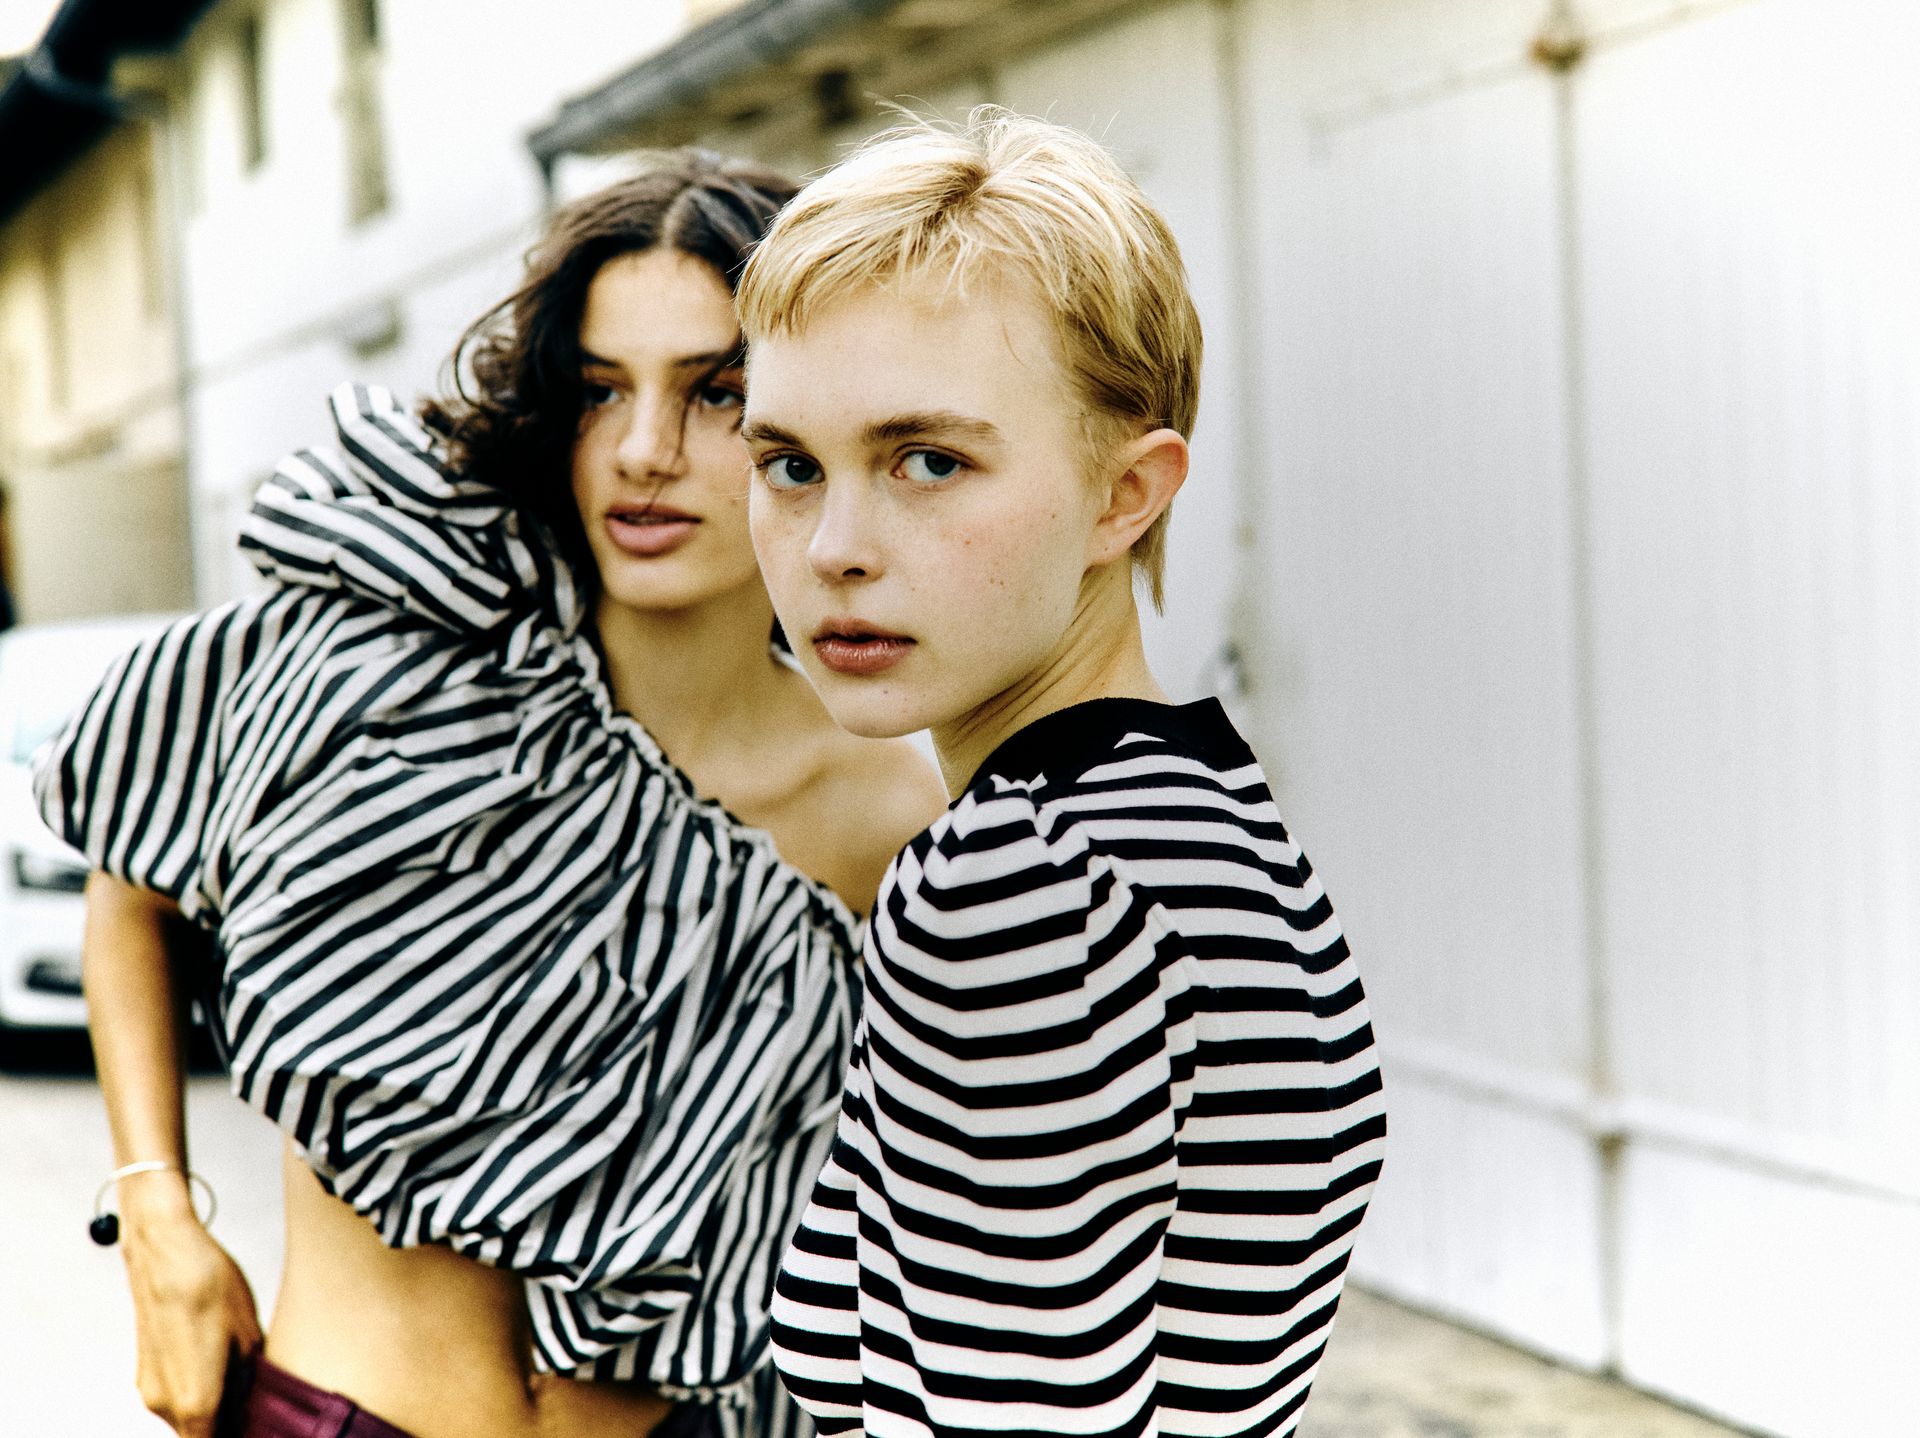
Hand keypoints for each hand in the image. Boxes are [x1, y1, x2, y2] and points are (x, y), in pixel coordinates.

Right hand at [118, 1179, 262, 1437]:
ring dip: (210, 1407)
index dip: (241, 1434)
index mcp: (195, 1404)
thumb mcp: (250, 1339)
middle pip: (199, 1433)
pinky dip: (194, 1390)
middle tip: (256, 1402)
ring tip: (242, 1375)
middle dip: (227, 1422)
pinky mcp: (144, 1369)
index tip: (258, 1426)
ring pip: (186, 1416)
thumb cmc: (209, 1287)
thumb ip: (248, 1385)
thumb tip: (252, 1405)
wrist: (166, 1250)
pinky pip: (174, 1394)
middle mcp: (164, 1405)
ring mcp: (149, 1387)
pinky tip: (218, 1360)